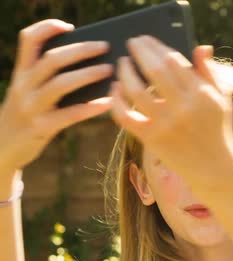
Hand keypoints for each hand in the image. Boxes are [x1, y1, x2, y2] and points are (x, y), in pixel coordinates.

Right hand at [0, 19, 112, 172]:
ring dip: (88, 75)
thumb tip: (92, 64)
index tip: (70, 26)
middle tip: (105, 47)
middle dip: (81, 50)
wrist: (3, 149)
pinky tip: (108, 102)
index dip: (48, 28)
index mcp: (22, 73)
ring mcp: (30, 107)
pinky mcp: (40, 128)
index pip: (29, 40)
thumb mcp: (30, 92)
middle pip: (52, 60)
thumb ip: (50, 78)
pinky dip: (90, 107)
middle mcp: (23, 86)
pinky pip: (69, 114)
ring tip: (109, 70)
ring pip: (60, 84)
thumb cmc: (28, 115)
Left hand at [110, 36, 232, 192]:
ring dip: (124, 73)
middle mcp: (183, 108)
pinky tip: (115, 88)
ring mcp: (165, 124)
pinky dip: (116, 100)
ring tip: (122, 63)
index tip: (147, 39)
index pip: (174, 61)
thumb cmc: (216, 127)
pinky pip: (125, 116)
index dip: (157, 47)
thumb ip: (209, 72)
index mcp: (202, 95)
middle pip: (154, 71)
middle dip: (139, 52)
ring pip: (136, 91)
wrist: (213, 167)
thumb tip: (200, 47)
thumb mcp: (221, 99)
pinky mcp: (151, 139)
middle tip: (131, 42)